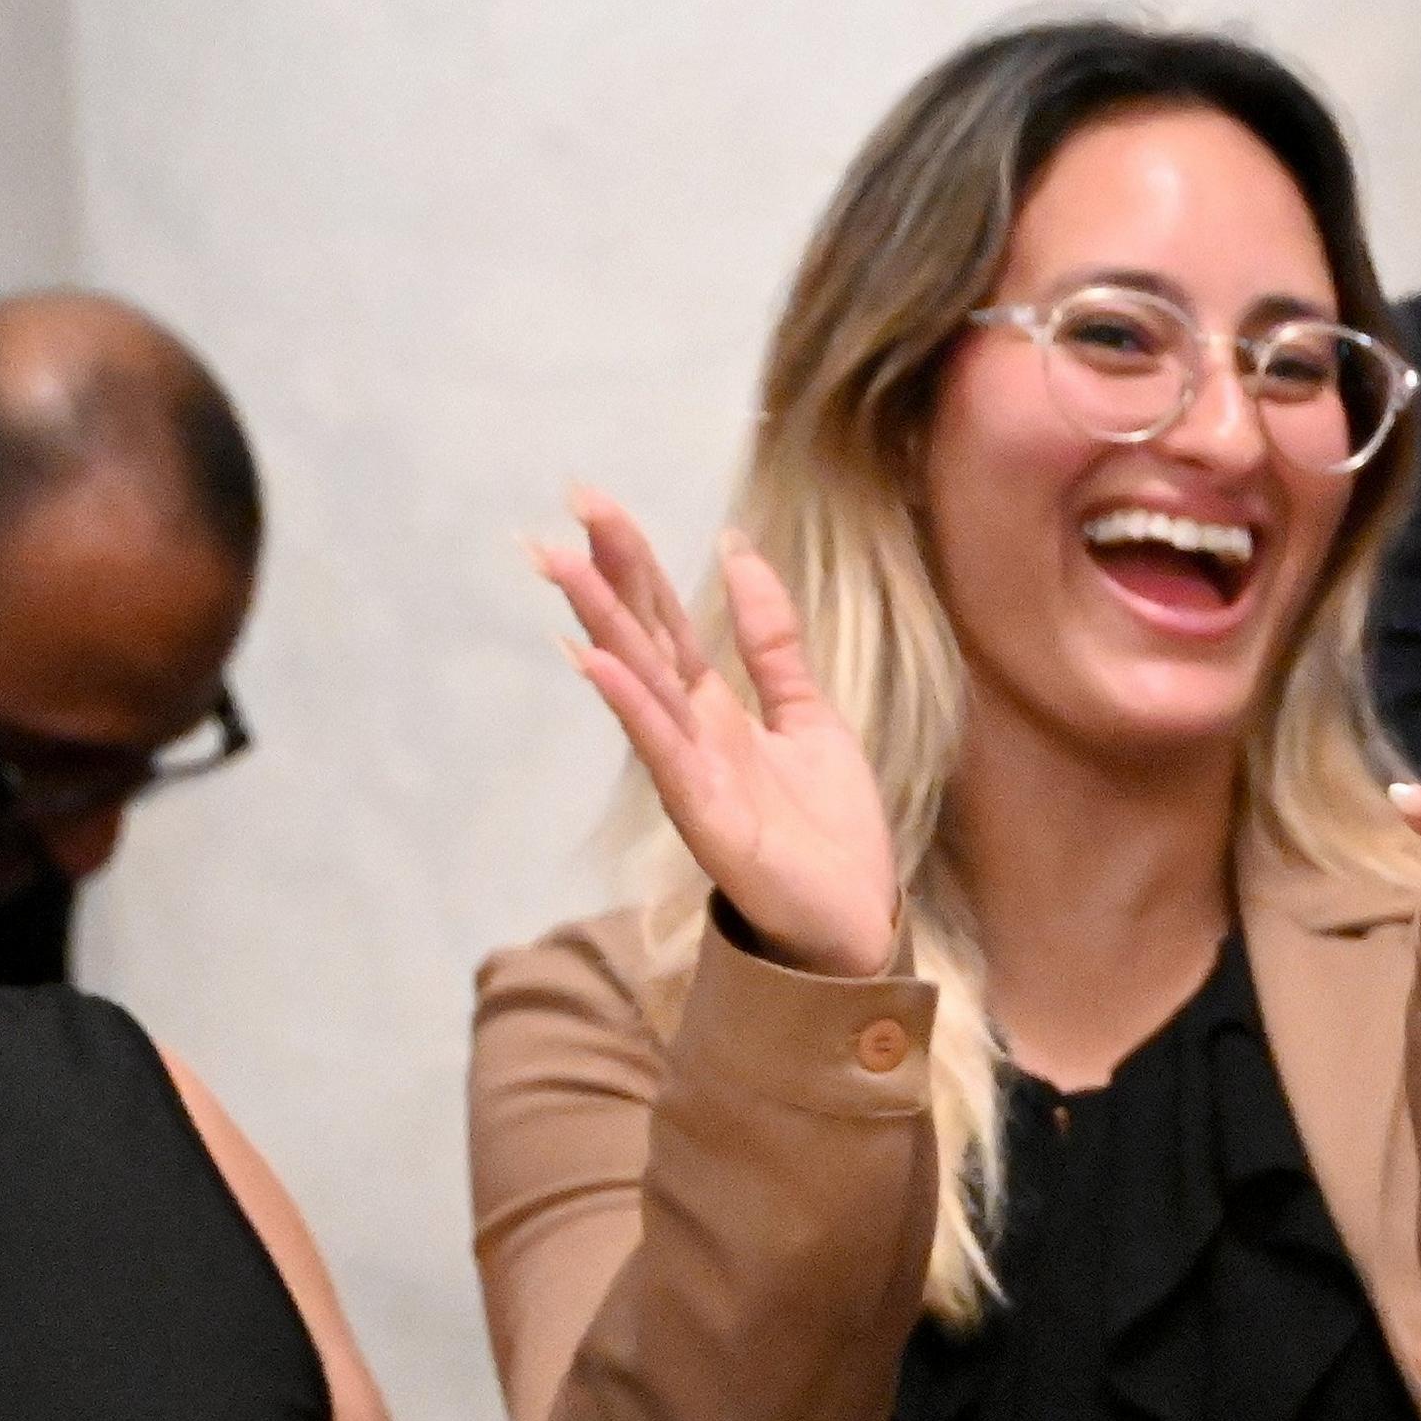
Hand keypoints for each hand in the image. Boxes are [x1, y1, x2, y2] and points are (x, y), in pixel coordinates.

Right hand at [542, 500, 907, 979]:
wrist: (856, 919)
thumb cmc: (828, 829)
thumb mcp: (808, 713)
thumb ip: (772, 641)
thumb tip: (738, 551)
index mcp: (714, 707)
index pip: (663, 619)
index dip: (634, 561)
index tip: (595, 502)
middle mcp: (690, 732)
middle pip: (641, 637)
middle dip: (606, 574)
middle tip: (567, 508)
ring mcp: (691, 771)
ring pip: (639, 682)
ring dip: (601, 623)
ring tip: (564, 568)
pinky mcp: (704, 813)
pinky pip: (661, 748)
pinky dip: (630, 702)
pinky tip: (598, 660)